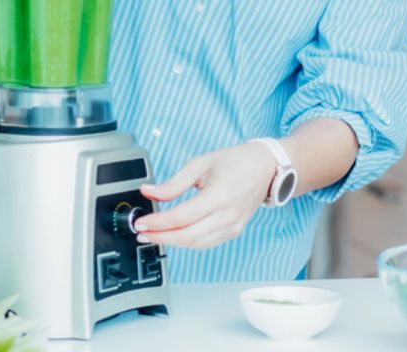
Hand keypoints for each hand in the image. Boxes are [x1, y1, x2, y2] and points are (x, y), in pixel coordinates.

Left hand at [132, 142, 278, 249]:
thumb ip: (174, 183)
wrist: (265, 168)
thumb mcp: (200, 164)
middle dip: (160, 237)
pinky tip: (175, 235)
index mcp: (219, 195)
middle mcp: (227, 215)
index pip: (181, 217)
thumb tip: (149, 192)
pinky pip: (206, 243)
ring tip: (154, 235)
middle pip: (186, 236)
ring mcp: (233, 226)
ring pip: (195, 244)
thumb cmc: (235, 162)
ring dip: (172, 242)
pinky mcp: (234, 231)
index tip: (141, 223)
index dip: (157, 223)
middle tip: (142, 234)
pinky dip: (188, 242)